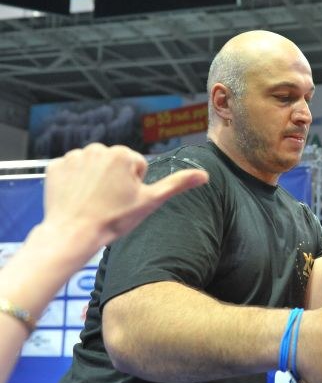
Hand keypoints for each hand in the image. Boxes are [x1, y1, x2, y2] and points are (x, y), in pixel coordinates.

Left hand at [43, 143, 208, 246]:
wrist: (73, 233)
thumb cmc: (113, 219)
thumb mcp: (150, 201)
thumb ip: (177, 184)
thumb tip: (205, 175)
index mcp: (123, 155)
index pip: (136, 167)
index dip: (134, 186)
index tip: (124, 200)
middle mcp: (97, 149)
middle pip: (114, 164)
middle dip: (114, 180)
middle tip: (110, 202)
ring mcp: (74, 156)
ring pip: (93, 166)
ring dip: (95, 180)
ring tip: (93, 201)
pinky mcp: (55, 166)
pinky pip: (71, 170)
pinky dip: (74, 182)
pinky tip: (77, 198)